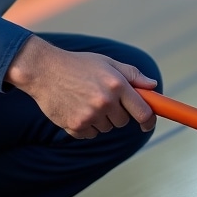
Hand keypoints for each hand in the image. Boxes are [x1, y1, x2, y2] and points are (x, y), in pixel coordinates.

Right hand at [4, 36, 157, 138]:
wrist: (43, 70)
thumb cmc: (77, 65)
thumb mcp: (107, 62)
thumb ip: (132, 74)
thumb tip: (152, 86)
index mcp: (117, 84)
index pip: (143, 112)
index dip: (148, 120)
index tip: (147, 123)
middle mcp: (106, 101)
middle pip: (123, 121)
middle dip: (117, 112)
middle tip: (102, 98)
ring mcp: (90, 115)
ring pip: (106, 128)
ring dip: (100, 119)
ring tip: (85, 100)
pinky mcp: (75, 126)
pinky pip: (90, 134)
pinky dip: (85, 126)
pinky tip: (75, 108)